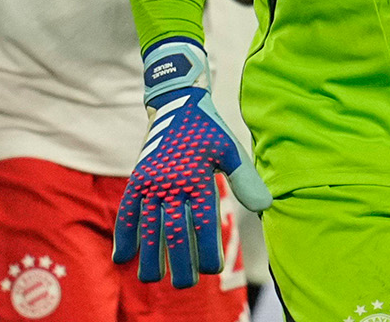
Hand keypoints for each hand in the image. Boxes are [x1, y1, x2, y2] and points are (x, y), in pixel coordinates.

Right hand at [114, 40, 270, 289]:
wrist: (176, 103)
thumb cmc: (208, 131)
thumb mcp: (229, 149)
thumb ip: (245, 180)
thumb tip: (266, 207)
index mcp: (198, 176)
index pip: (203, 222)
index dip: (207, 248)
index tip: (213, 270)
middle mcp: (172, 182)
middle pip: (174, 230)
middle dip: (179, 261)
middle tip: (185, 285)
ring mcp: (151, 182)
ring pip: (148, 226)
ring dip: (149, 255)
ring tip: (152, 279)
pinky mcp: (137, 180)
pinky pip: (128, 212)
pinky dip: (124, 235)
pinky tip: (123, 258)